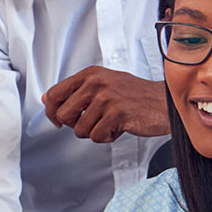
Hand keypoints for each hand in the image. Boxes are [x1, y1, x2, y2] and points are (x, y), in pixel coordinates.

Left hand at [41, 66, 169, 141]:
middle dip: (74, 125)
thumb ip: (75, 90)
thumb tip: (47, 98)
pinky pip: (97, 136)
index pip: (55, 94)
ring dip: (94, 132)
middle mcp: (96, 83)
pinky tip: (118, 127)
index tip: (57, 120)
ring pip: (79, 130)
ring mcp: (106, 98)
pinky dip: (107, 137)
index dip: (51, 112)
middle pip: (63, 115)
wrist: (164, 101)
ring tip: (110, 122)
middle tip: (92, 121)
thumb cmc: (134, 95)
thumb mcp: (103, 84)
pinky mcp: (117, 114)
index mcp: (90, 74)